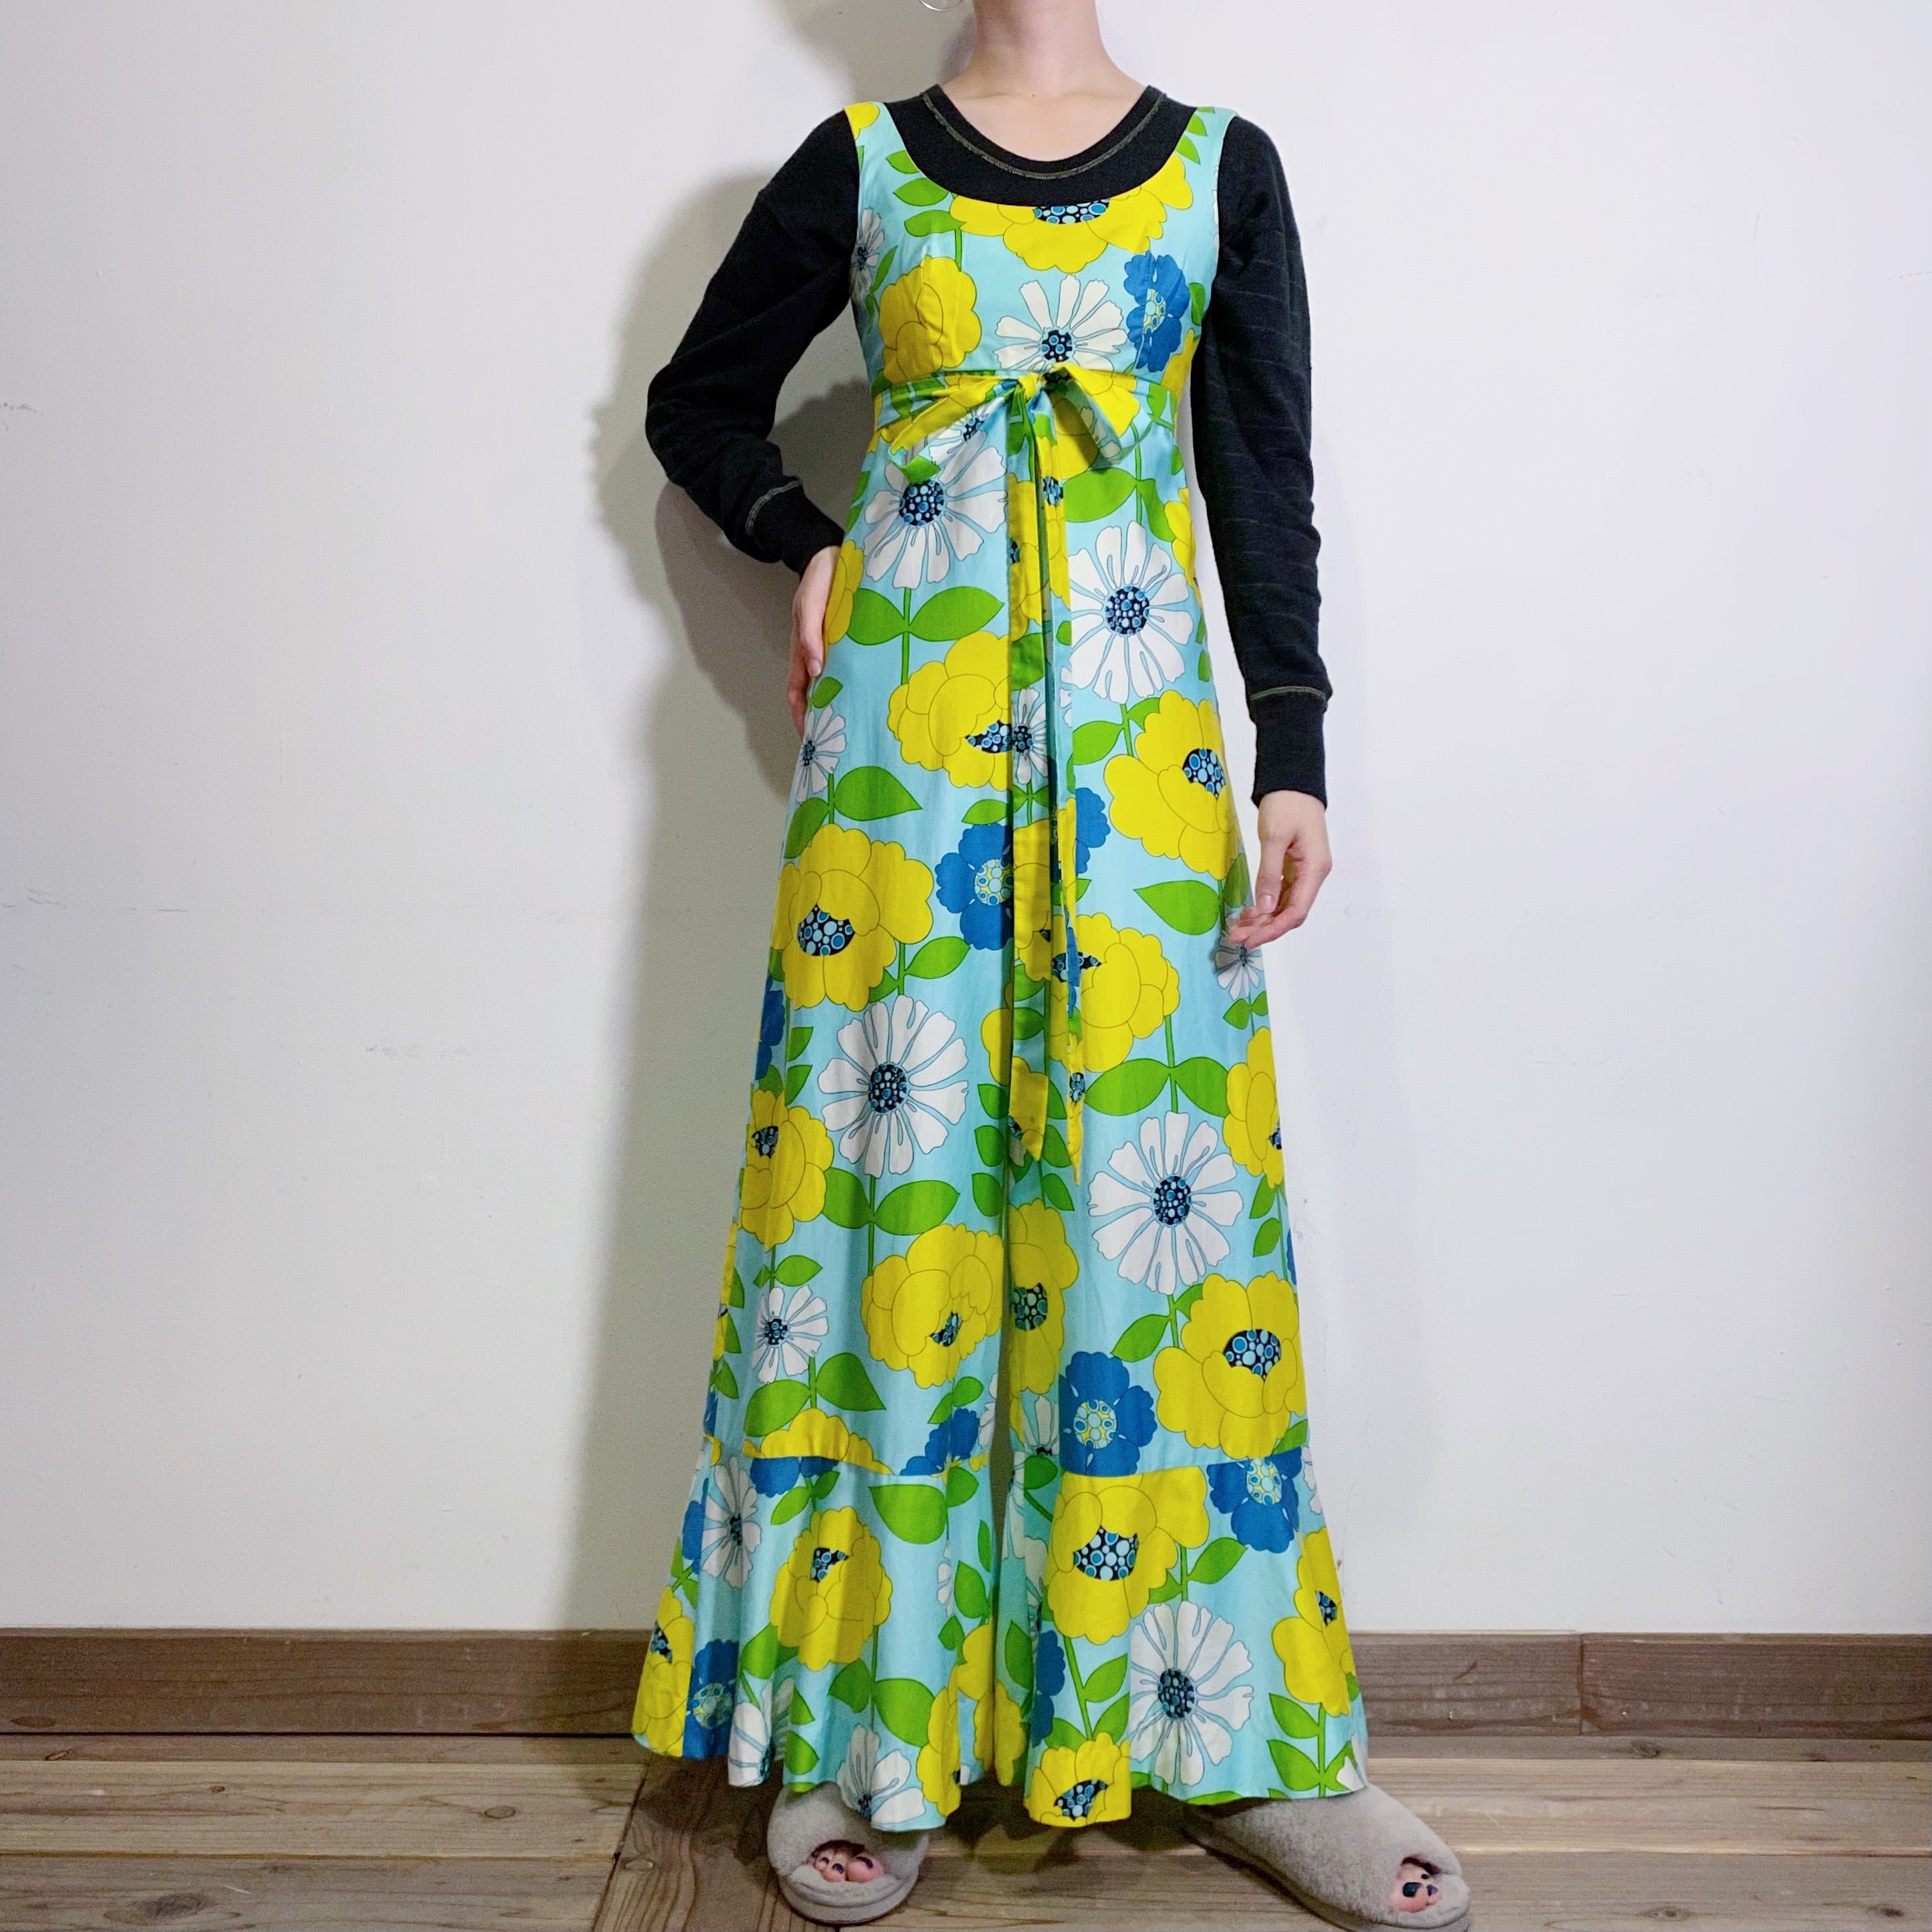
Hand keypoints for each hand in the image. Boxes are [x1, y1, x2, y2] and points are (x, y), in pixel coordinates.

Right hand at [787, 546, 839, 735]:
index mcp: (802, 648)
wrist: (831, 555)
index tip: (807, 736)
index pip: (797, 691)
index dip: (800, 715)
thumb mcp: (811, 603)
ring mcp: (830, 649)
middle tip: (833, 743)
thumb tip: (815, 670)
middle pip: (813, 696)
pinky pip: (845, 670)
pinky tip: (864, 696)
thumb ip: (811, 634)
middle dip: (819, 720)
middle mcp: (816, 654)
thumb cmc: (820, 578)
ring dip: (835, 706)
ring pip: (830, 686)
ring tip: (851, 727)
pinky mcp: (845, 643)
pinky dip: (850, 686)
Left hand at [1223, 790, 1330, 945]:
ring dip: (1263, 919)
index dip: (1274, 929)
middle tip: (1236, 937)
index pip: (1297, 911)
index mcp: (1315, 869)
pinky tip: (1248, 912)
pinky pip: (1281, 894)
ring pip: (1285, 906)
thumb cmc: (1286, 804)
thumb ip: (1270, 873)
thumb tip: (1266, 907)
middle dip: (1265, 928)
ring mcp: (1305, 872)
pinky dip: (1266, 905)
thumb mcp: (1274, 837)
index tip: (1251, 939)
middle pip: (1291, 913)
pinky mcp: (1294, 868)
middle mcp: (1313, 875)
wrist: (1293, 782)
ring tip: (1238, 928)